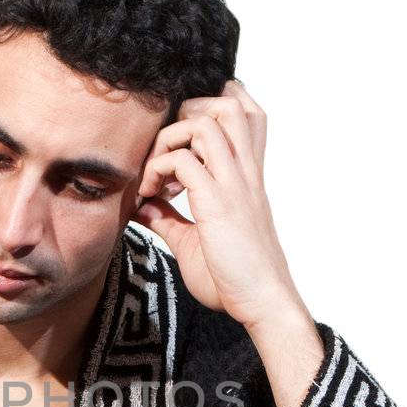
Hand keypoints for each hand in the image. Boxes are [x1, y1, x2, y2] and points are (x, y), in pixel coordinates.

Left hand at [132, 79, 308, 330]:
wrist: (263, 303)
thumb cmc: (236, 278)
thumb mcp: (196, 243)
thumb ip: (170, 221)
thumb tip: (143, 207)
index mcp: (247, 177)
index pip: (246, 115)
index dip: (214, 109)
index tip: (180, 144)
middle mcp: (244, 172)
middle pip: (230, 103)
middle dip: (189, 112)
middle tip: (167, 149)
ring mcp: (233, 184)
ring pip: (206, 121)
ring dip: (170, 137)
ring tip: (157, 172)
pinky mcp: (218, 202)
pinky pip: (183, 161)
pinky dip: (158, 170)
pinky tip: (151, 196)